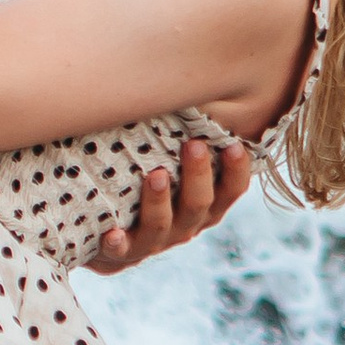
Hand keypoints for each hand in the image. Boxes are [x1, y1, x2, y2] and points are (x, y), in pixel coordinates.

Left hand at [82, 131, 253, 274]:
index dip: (237, 172)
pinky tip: (112, 234)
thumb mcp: (173, 168)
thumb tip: (191, 91)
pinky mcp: (121, 254)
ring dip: (159, 201)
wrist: (107, 238)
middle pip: (199, 205)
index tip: (234, 145)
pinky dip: (118, 243)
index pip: (231, 191)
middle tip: (194, 145)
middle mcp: (185, 226)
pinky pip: (121, 251)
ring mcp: (153, 242)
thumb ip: (184, 145)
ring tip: (155, 175)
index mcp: (204, 207)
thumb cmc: (148, 188)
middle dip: (198, 175)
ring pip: (162, 225)